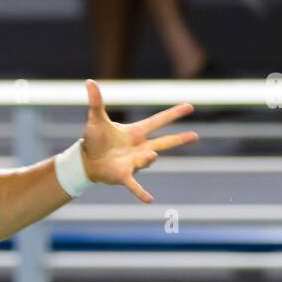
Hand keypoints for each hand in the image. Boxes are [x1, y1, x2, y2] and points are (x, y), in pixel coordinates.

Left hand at [79, 80, 196, 202]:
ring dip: (149, 158)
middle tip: (195, 135)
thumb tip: (90, 81)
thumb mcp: (96, 119)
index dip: (173, 114)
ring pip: (148, 159)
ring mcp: (134, 162)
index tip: (189, 107)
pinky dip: (140, 192)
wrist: (86, 160)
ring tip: (151, 155)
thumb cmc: (94, 139)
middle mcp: (139, 147)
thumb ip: (96, 101)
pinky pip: (135, 184)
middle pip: (163, 142)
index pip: (158, 121)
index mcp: (135, 132)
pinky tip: (149, 200)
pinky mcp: (124, 175)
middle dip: (179, 139)